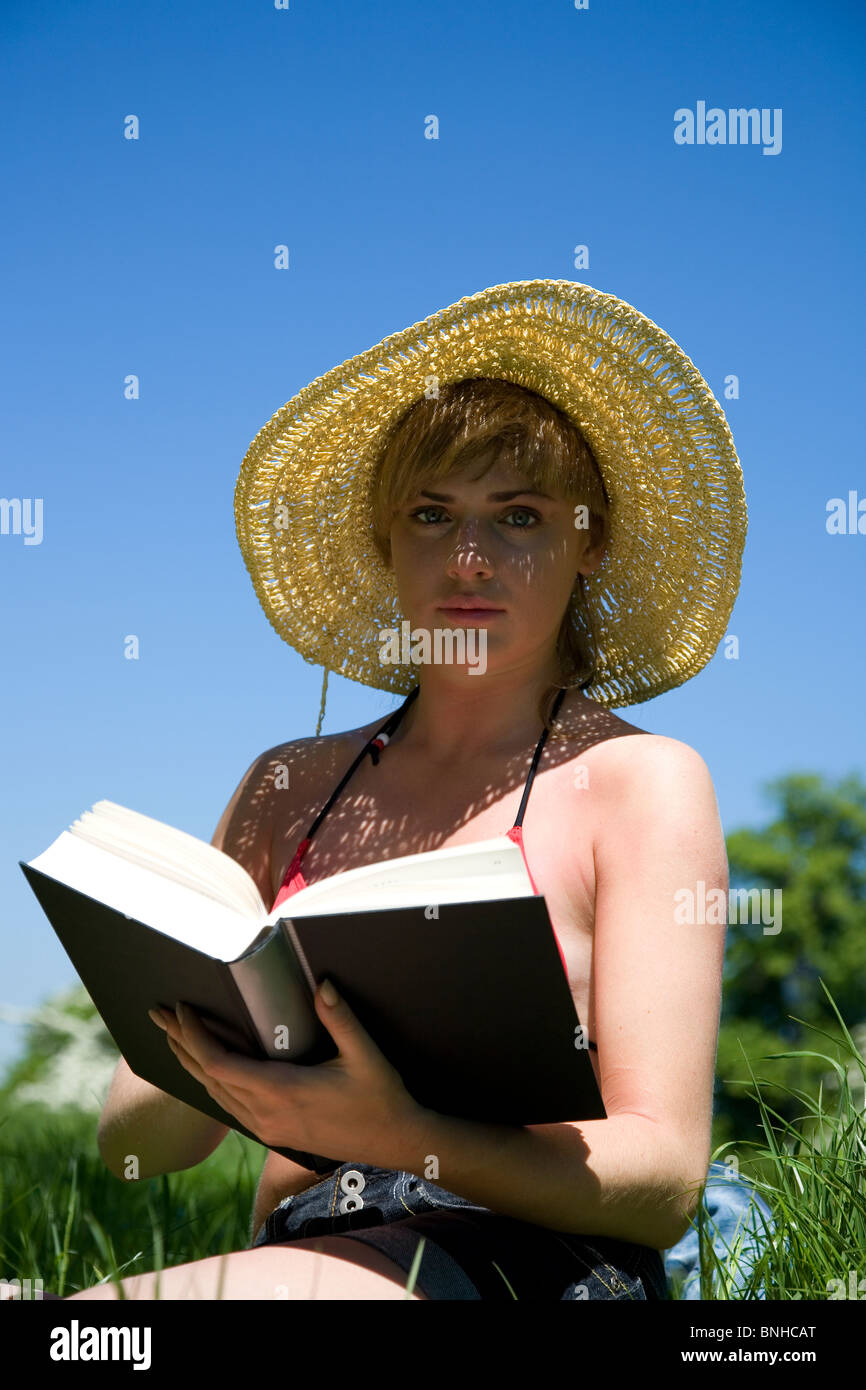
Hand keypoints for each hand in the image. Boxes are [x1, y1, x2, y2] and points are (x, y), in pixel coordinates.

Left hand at [146, 981, 425, 1165]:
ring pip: (214, 1094)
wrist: (394, 1141)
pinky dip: (210, 1081)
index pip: (220, 1064)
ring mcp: (268, 1127)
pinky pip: (229, 1106)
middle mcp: (266, 1114)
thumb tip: (321, 983)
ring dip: (190, 1062)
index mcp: (281, 1092)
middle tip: (156, 1014)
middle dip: (180, 1042)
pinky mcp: (274, 1132)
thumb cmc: (380, 1097)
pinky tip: (206, 1070)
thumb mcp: (365, 1055)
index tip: (182, 1008)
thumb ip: (340, 1018)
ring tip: (171, 1036)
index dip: (195, 1036)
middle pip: (207, 1077)